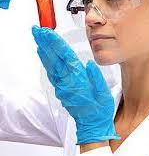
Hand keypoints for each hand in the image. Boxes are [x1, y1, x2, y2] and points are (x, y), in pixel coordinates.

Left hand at [32, 25, 119, 144]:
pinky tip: (43, 53)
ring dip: (44, 49)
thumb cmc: (99, 110)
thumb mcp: (103, 94)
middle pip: (54, 59)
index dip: (56, 44)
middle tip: (37, 30)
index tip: (48, 33)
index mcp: (78, 81)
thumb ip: (95, 77)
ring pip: (50, 64)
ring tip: (38, 38)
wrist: (91, 126)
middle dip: (45, 43)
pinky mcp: (61, 88)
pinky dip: (46, 61)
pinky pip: (51, 72)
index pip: (65, 58)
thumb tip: (88, 63)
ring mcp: (62, 86)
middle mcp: (67, 82)